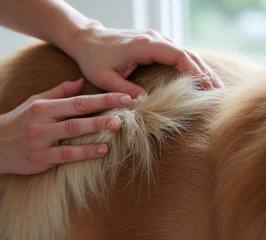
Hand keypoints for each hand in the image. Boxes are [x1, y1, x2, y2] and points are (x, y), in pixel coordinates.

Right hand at [0, 79, 133, 174]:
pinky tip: (102, 150)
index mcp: (44, 106)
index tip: (124, 97)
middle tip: (128, 110)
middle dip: (104, 112)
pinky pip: (67, 155)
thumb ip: (59, 92)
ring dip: (97, 130)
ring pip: (73, 133)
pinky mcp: (40, 159)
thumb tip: (81, 81)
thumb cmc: (20, 121)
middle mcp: (43, 121)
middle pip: (78, 115)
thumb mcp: (36, 102)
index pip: (79, 100)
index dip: (103, 98)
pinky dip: (86, 152)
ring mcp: (41, 140)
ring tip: (117, 127)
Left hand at [64, 23, 222, 96]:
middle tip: (218, 91)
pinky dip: (190, 65)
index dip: (194, 71)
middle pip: (187, 54)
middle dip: (204, 72)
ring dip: (200, 68)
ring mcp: (155, 39)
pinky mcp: (154, 43)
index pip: (178, 56)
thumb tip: (146, 103)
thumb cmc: (93, 58)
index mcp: (144, 45)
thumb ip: (125, 91)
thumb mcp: (105, 78)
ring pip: (185, 53)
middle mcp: (154, 39)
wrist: (86, 39)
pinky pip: (177, 54)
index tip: (206, 87)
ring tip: (214, 86)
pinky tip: (197, 77)